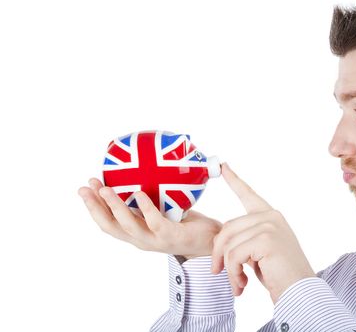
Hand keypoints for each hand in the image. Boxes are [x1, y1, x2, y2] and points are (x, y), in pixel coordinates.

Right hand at [77, 178, 221, 258]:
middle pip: (110, 226)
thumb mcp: (161, 211)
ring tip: (105, 189)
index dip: (93, 208)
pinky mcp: (171, 237)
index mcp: (136, 234)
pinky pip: (155, 222)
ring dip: (114, 207)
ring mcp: (155, 240)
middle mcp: (141, 240)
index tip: (84, 189)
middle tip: (85, 188)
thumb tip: (139, 173)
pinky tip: (139, 193)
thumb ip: (148, 201)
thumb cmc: (185, 223)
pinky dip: (145, 208)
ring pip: (128, 225)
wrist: (211, 240)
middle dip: (95, 207)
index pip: (108, 222)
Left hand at [211, 164, 314, 303]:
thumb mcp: (259, 252)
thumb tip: (220, 242)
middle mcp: (271, 216)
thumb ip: (245, 238)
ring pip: (229, 244)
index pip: (248, 194)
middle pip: (227, 228)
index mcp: (270, 216)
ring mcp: (269, 225)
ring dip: (228, 268)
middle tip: (218, 272)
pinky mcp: (266, 239)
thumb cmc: (280, 276)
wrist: (300, 291)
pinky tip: (244, 283)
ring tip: (238, 283)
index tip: (222, 166)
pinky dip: (234, 273)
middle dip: (218, 253)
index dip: (233, 180)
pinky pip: (234, 255)